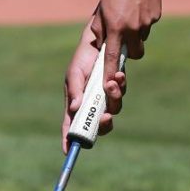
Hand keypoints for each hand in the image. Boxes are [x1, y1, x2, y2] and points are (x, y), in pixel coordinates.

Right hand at [62, 22, 125, 151]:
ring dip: (114, 98)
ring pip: (113, 109)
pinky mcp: (117, 88)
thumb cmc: (82, 58)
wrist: (100, 41)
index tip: (68, 150)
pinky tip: (119, 75)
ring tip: (111, 82)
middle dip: (104, 124)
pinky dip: (121, 86)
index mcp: (76, 104)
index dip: (69, 140)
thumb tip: (74, 109)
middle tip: (106, 117)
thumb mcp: (75, 73)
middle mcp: (91, 104)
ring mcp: (105, 97)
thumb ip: (75, 91)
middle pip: (98, 126)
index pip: (71, 126)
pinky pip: (121, 94)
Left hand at [95, 0, 161, 95]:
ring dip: (137, 33)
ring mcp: (146, 23)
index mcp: (115, 28)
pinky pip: (149, 25)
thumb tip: (100, 46)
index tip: (108, 85)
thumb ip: (101, 29)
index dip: (109, 73)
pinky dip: (144, 20)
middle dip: (130, 50)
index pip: (111, 57)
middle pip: (134, 54)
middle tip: (125, 37)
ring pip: (142, 39)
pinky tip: (139, 6)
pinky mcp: (156, 16)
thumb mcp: (102, 9)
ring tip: (131, 15)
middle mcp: (132, 28)